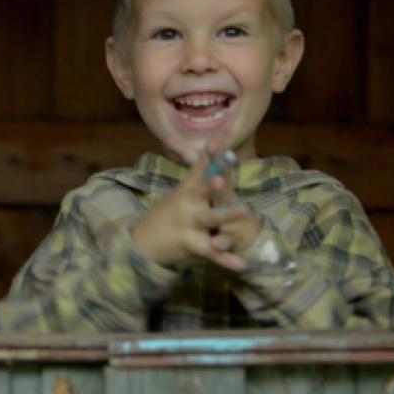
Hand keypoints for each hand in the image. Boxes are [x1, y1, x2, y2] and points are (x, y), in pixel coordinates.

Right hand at [132, 138, 260, 269]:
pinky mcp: (192, 243)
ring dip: (228, 214)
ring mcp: (190, 222)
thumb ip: (201, 167)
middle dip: (217, 175)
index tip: (227, 129)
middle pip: (204, 185)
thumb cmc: (173, 212)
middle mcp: (189, 201)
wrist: (146, 241)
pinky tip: (242, 265)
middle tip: (229, 164)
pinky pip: (212, 252)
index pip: (205, 163)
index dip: (215, 148)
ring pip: (211, 217)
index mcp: (190, 187)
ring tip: (247, 210)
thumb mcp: (185, 189)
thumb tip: (209, 139)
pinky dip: (226, 259)